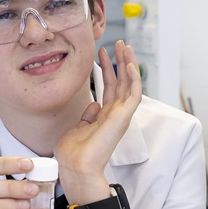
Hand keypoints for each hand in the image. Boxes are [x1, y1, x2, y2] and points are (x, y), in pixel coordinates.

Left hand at [54, 41, 141, 202]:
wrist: (76, 165)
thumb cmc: (73, 152)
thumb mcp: (78, 127)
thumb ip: (88, 115)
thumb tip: (93, 103)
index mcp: (104, 116)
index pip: (109, 88)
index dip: (107, 69)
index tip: (101, 53)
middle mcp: (115, 114)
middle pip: (121, 82)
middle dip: (120, 61)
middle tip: (119, 43)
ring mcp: (121, 115)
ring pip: (129, 84)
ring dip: (128, 64)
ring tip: (125, 46)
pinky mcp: (124, 117)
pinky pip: (134, 94)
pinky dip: (134, 79)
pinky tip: (129, 64)